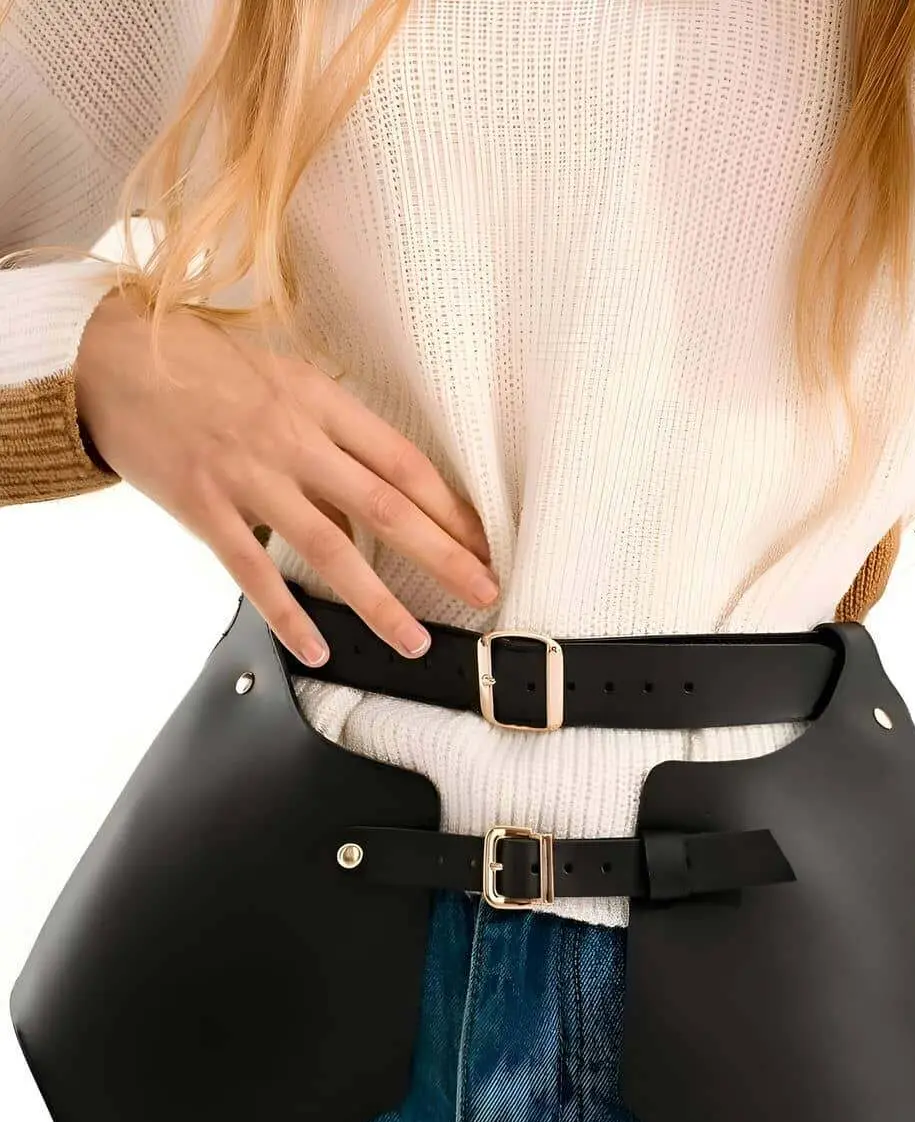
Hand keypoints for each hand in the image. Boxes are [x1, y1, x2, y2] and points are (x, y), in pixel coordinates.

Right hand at [74, 290, 496, 664]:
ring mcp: (248, 476)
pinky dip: (289, 615)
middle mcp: (291, 438)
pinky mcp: (204, 507)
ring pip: (330, 549)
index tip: (482, 541)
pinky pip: (256, 572)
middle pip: (385, 508)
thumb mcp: (277, 381)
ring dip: (378, 602)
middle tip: (484, 592)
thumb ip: (325, 441)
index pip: (403, 461)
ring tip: (414, 640)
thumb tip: (362, 515)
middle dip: (443, 555)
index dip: (449, 506)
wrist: (106, 356)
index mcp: (317, 400)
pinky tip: (316, 649)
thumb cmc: (196, 364)